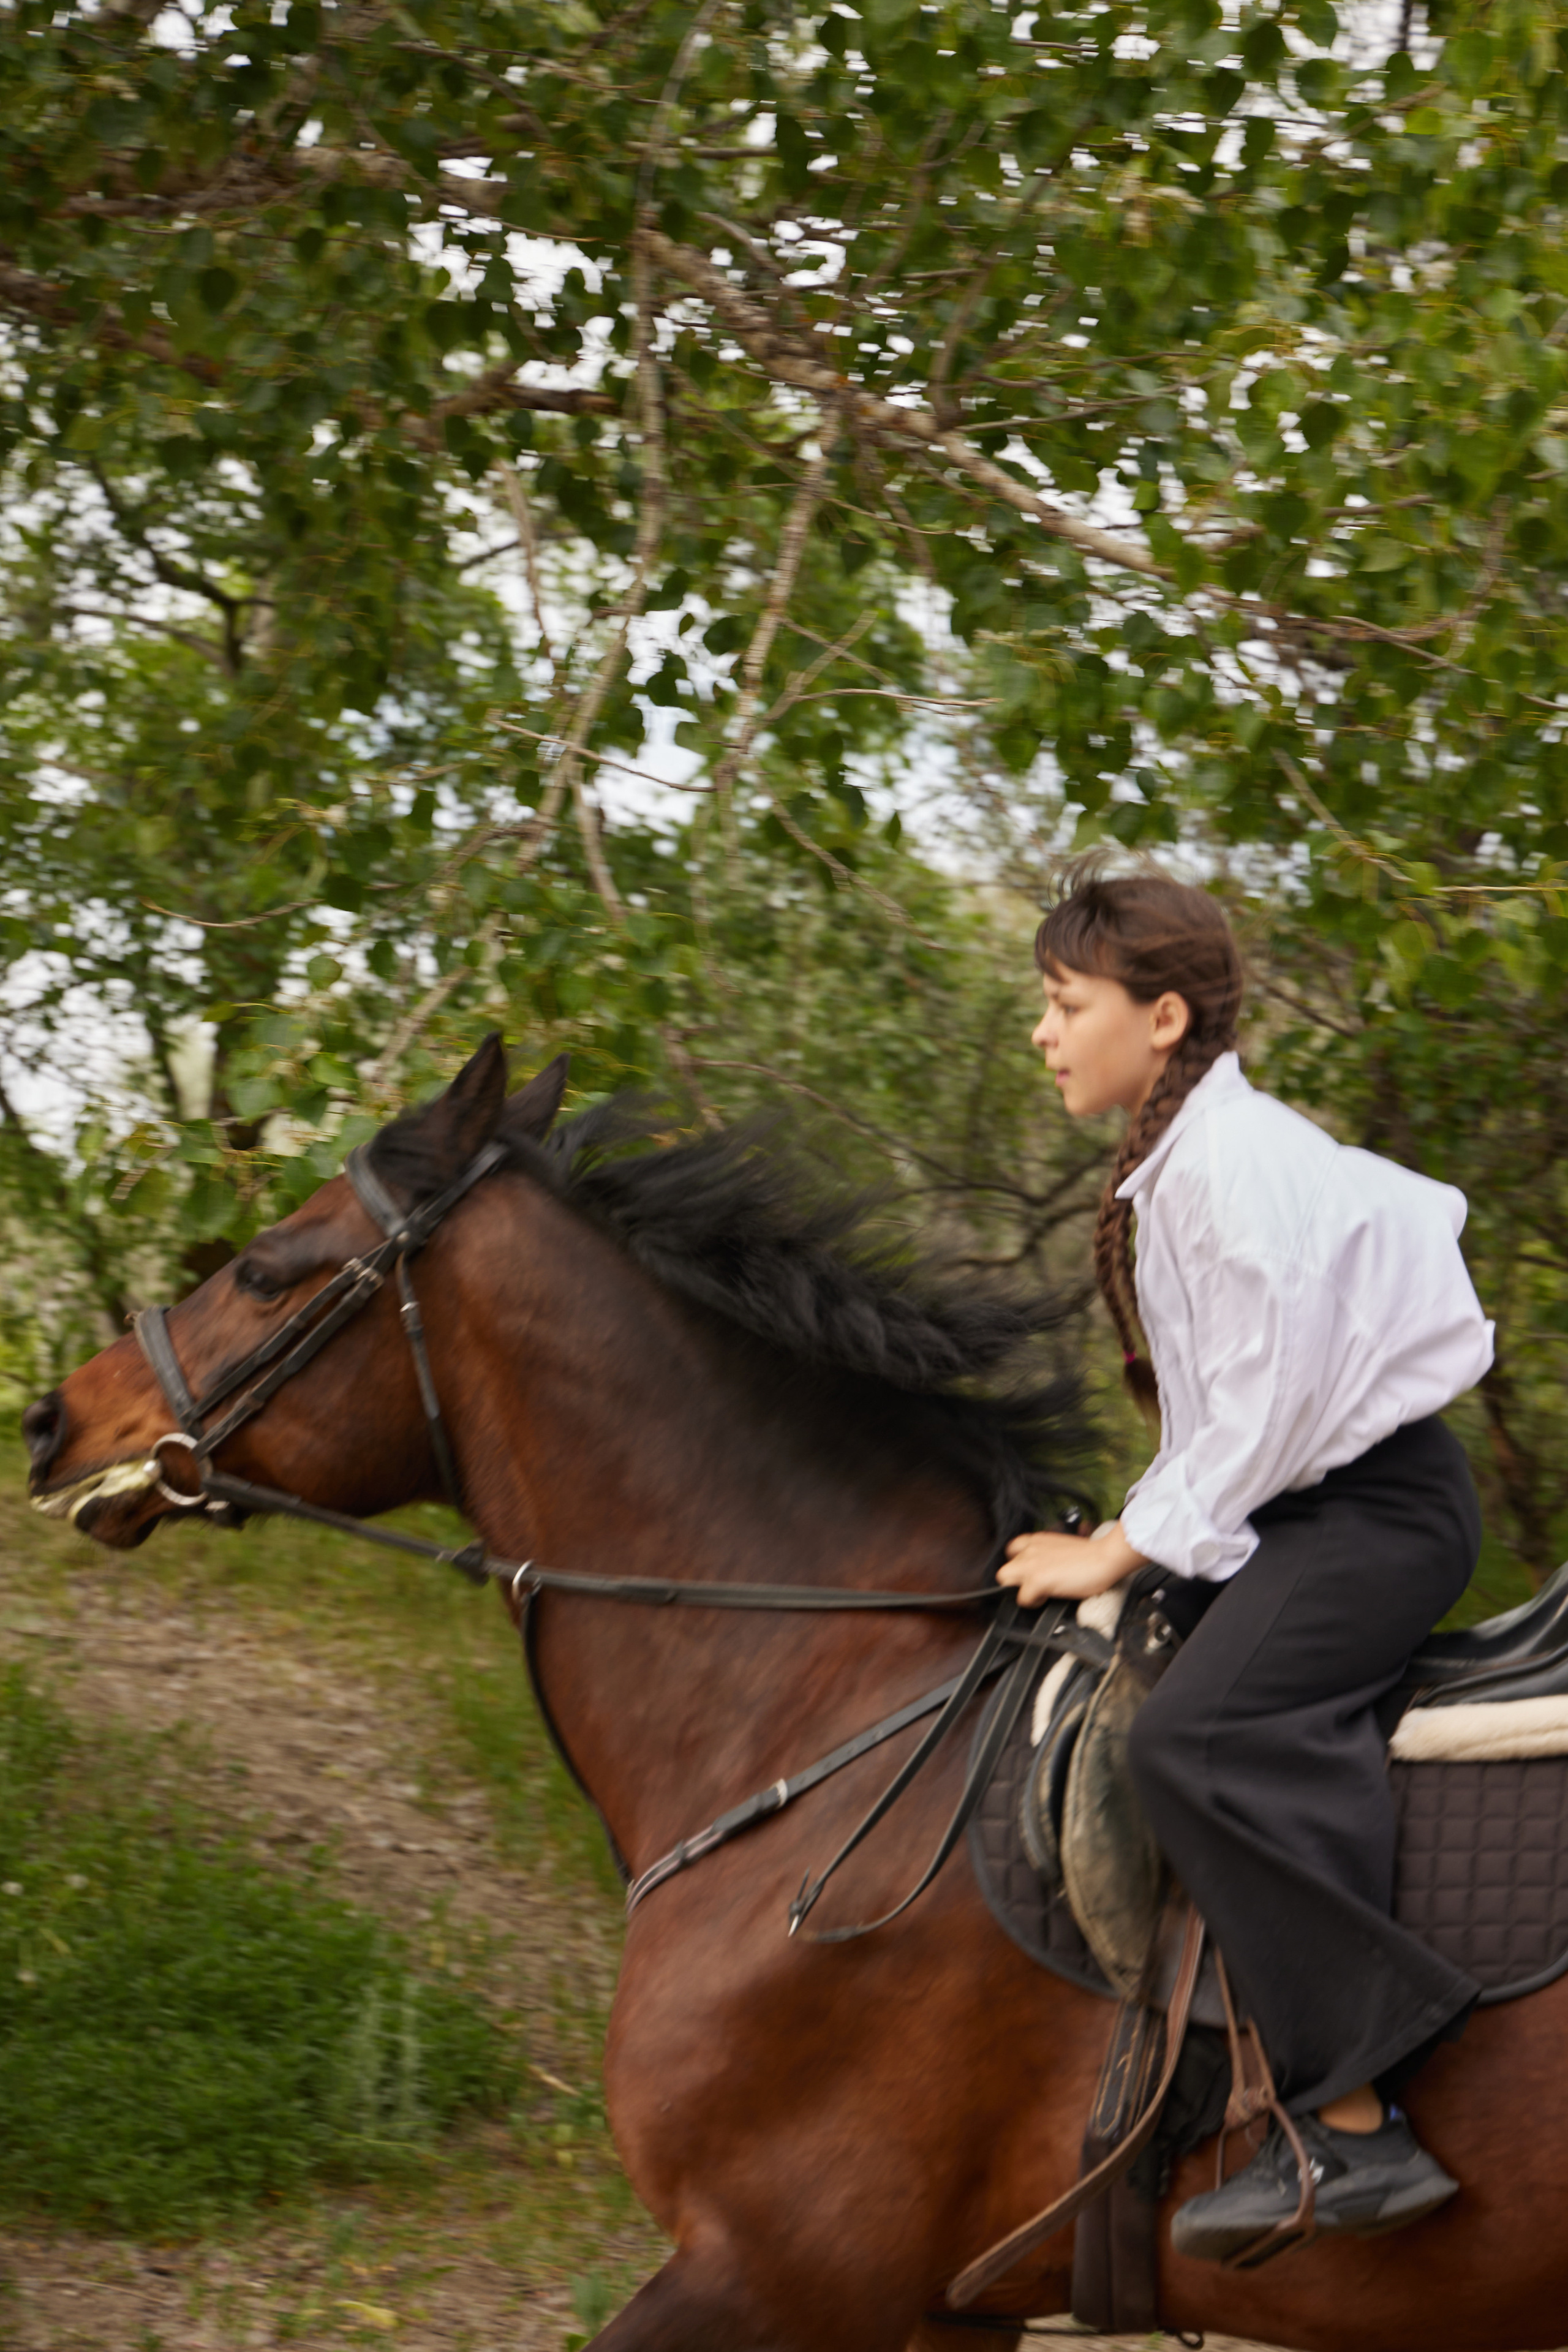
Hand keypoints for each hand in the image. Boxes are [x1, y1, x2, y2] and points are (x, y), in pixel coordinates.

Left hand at [996, 1520, 1145, 1606]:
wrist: (1104, 1558)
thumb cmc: (1091, 1555)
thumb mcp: (1063, 1548)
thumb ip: (1049, 1554)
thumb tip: (1047, 1568)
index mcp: (1037, 1540)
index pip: (1011, 1550)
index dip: (1018, 1564)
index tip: (1030, 1573)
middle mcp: (1030, 1549)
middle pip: (1004, 1568)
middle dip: (1014, 1580)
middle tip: (1032, 1586)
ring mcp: (1031, 1564)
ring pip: (1005, 1580)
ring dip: (1019, 1589)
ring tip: (1037, 1593)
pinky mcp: (1037, 1580)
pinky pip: (1023, 1599)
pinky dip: (1033, 1603)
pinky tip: (1047, 1599)